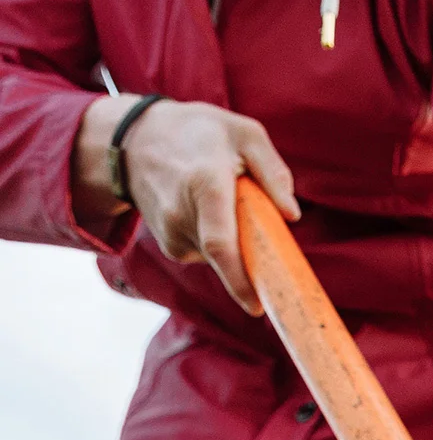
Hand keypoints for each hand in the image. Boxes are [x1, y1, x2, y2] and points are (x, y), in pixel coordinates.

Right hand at [72, 94, 299, 314]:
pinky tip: (207, 212)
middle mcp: (182, 214)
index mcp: (205, 185)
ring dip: (236, 241)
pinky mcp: (169, 245)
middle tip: (264, 241)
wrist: (133, 138)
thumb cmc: (198, 132)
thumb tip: (292, 215)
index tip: (256, 307)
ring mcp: (170, 232)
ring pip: (221, 256)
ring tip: (223, 202)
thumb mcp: (243, 132)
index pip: (220, 244)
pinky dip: (220, 241)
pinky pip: (208, 254)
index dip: (238, 280)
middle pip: (228, 256)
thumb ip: (273, 170)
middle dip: (253, 258)